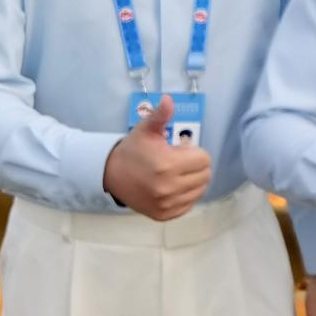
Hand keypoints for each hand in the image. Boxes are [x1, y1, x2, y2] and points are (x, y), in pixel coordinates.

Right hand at [102, 94, 211, 221]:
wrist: (111, 175)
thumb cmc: (133, 150)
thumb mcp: (146, 129)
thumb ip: (160, 115)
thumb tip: (168, 99)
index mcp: (167, 165)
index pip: (204, 159)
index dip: (194, 152)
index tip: (180, 149)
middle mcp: (169, 188)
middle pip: (205, 176)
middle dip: (196, 165)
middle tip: (179, 161)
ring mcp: (167, 204)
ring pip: (199, 191)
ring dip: (193, 181)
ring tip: (175, 173)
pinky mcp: (164, 215)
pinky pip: (188, 205)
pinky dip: (185, 196)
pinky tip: (172, 186)